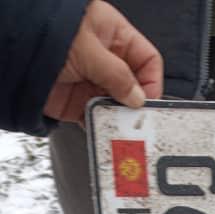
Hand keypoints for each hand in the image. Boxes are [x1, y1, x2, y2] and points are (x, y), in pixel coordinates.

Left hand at [44, 0, 162, 123]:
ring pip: (116, 105)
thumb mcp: (89, 49)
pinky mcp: (76, 102)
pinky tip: (103, 131)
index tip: (148, 102)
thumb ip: (117, 74)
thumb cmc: (47, 31)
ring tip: (119, 129)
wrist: (11, 48)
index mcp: (113, 35)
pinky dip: (101, 127)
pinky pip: (96, 118)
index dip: (151, 81)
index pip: (146, 59)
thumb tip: (138, 98)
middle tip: (137, 121)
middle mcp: (105, 59)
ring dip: (118, 119)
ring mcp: (91, 81)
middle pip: (133, 87)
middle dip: (135, 105)